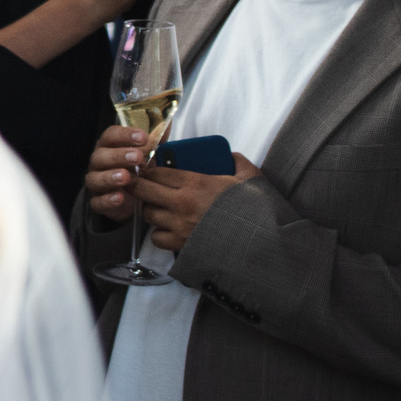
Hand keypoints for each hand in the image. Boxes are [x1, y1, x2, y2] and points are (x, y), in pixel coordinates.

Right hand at [84, 122, 153, 219]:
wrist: (134, 198)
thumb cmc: (139, 170)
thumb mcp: (149, 153)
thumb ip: (155, 138)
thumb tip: (167, 122)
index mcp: (110, 146)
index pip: (110, 135)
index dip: (125, 135)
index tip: (143, 137)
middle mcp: (99, 163)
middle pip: (101, 155)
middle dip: (119, 155)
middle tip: (137, 157)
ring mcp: (96, 182)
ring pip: (95, 178)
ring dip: (110, 176)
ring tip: (127, 177)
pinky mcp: (98, 202)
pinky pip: (97, 201)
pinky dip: (107, 200)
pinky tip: (119, 197)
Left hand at [136, 154, 258, 249]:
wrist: (262, 243)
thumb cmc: (257, 209)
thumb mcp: (251, 178)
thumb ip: (238, 163)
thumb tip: (231, 156)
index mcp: (196, 182)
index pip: (156, 171)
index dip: (148, 170)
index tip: (147, 170)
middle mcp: (182, 202)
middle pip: (143, 190)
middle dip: (138, 185)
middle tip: (140, 185)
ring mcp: (180, 225)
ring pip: (147, 214)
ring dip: (150, 209)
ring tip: (158, 207)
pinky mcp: (182, 244)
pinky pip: (157, 238)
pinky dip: (159, 234)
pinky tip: (168, 229)